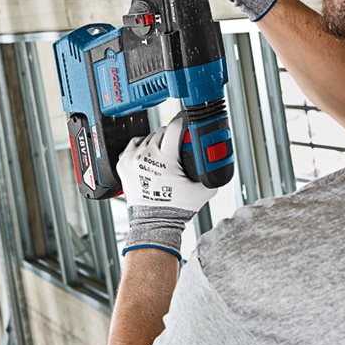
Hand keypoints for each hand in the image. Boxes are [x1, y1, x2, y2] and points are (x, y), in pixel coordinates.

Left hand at [116, 115, 217, 259]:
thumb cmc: (177, 208)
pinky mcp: (123, 164)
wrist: (154, 223)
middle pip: (161, 131)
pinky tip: (149, 156)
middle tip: (177, 148)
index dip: (182, 122)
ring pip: (148, 137)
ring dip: (156, 143)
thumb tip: (221, 161)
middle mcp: (146, 156)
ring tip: (163, 156)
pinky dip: (141, 148)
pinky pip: (133, 145)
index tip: (186, 121)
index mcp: (165, 159)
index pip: (174, 127)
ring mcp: (132, 159)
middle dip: (171, 137)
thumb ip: (212, 173)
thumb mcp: (203, 190)